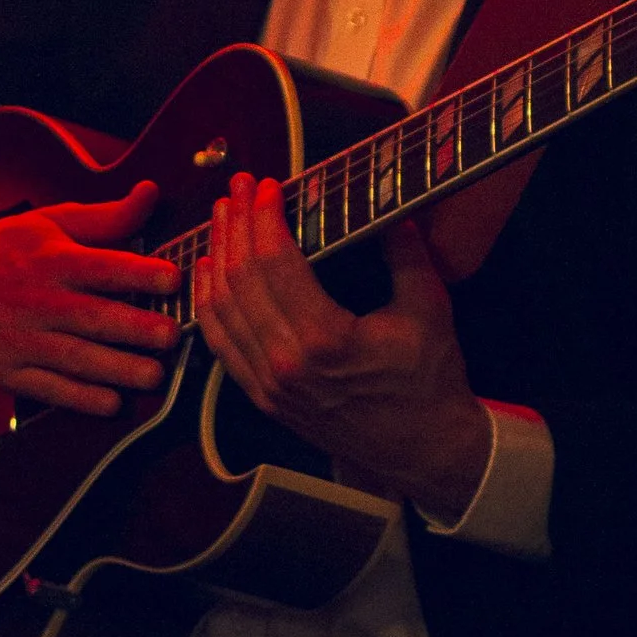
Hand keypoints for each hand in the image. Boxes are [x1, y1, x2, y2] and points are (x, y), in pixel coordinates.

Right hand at [0, 186, 179, 416]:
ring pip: (73, 356)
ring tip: (153, 375)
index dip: (137, 272)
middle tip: (171, 336)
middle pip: (90, 316)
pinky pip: (47, 387)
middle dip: (133, 328)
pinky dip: (79, 397)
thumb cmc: (2, 247)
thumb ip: (106, 218)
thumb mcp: (50, 222)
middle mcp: (37, 299)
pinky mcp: (6, 369)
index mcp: (51, 259)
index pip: (100, 266)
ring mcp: (20, 338)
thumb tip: (150, 194)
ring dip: (115, 368)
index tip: (172, 277)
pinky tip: (111, 403)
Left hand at [194, 174, 492, 520]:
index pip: (276, 262)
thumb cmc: (430, 381)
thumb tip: (383, 205)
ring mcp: (268, 385)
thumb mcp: (428, 308)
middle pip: (240, 279)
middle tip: (236, 187)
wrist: (424, 450)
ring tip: (221, 217)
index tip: (267, 186)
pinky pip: (218, 344)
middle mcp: (285, 364)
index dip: (265, 217)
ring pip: (220, 309)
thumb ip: (402, 252)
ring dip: (216, 256)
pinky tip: (208, 270)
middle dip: (234, 225)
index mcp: (325, 340)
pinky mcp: (262, 398)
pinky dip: (207, 302)